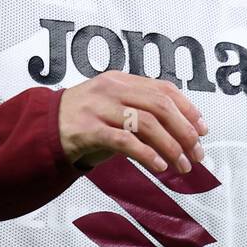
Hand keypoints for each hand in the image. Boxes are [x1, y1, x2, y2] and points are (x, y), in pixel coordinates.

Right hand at [57, 71, 208, 174]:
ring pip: (146, 123)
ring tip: (182, 166)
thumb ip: (142, 111)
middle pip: (160, 106)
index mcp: (122, 80)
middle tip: (197, 154)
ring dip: (171, 147)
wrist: (43, 127)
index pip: (164, 89)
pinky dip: (146, 154)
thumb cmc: (85, 120)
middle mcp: (111, 89)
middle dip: (184, 132)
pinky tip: (158, 166)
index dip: (188, 109)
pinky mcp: (87, 129)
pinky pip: (123, 141)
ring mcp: (98, 108)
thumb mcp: (114, 107)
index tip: (203, 130)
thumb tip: (184, 131)